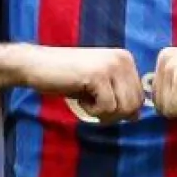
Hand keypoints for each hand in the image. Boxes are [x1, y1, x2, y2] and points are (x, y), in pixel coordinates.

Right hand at [19, 45, 143, 122]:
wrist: (36, 64)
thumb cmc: (67, 77)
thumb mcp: (99, 86)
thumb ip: (119, 97)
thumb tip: (137, 116)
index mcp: (126, 59)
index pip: (140, 98)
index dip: (120, 109)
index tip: (99, 101)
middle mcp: (123, 59)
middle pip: (135, 105)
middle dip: (113, 114)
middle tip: (92, 105)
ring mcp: (112, 66)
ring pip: (124, 109)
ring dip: (102, 113)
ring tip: (86, 99)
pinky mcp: (98, 76)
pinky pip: (107, 108)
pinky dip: (92, 111)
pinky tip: (80, 98)